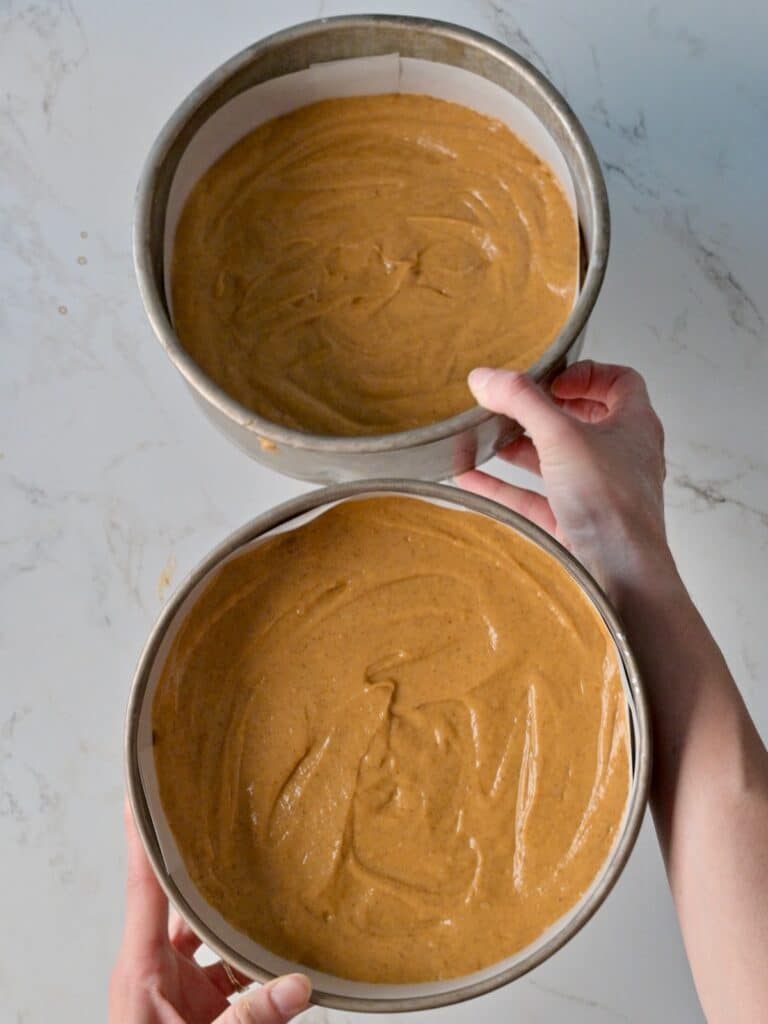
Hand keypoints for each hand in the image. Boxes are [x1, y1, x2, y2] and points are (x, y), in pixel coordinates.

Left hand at [109, 801, 310, 1023]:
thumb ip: (249, 1016)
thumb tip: (300, 984)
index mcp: (142, 966)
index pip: (144, 886)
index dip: (143, 838)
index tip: (140, 793)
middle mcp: (156, 967)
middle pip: (183, 900)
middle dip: (207, 864)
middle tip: (224, 820)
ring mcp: (177, 985)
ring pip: (210, 933)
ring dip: (238, 917)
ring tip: (270, 879)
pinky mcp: (197, 1005)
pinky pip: (227, 968)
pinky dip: (253, 959)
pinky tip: (283, 953)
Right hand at [457, 360, 670, 598]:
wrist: (620, 572)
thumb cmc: (610, 501)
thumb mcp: (560, 436)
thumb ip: (521, 401)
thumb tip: (485, 376)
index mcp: (634, 425)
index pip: (621, 382)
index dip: (587, 374)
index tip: (551, 380)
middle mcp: (620, 455)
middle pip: (583, 420)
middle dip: (543, 412)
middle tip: (512, 405)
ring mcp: (598, 491)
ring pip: (556, 460)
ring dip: (521, 447)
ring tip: (487, 436)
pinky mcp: (575, 521)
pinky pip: (535, 497)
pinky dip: (504, 485)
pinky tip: (469, 478)